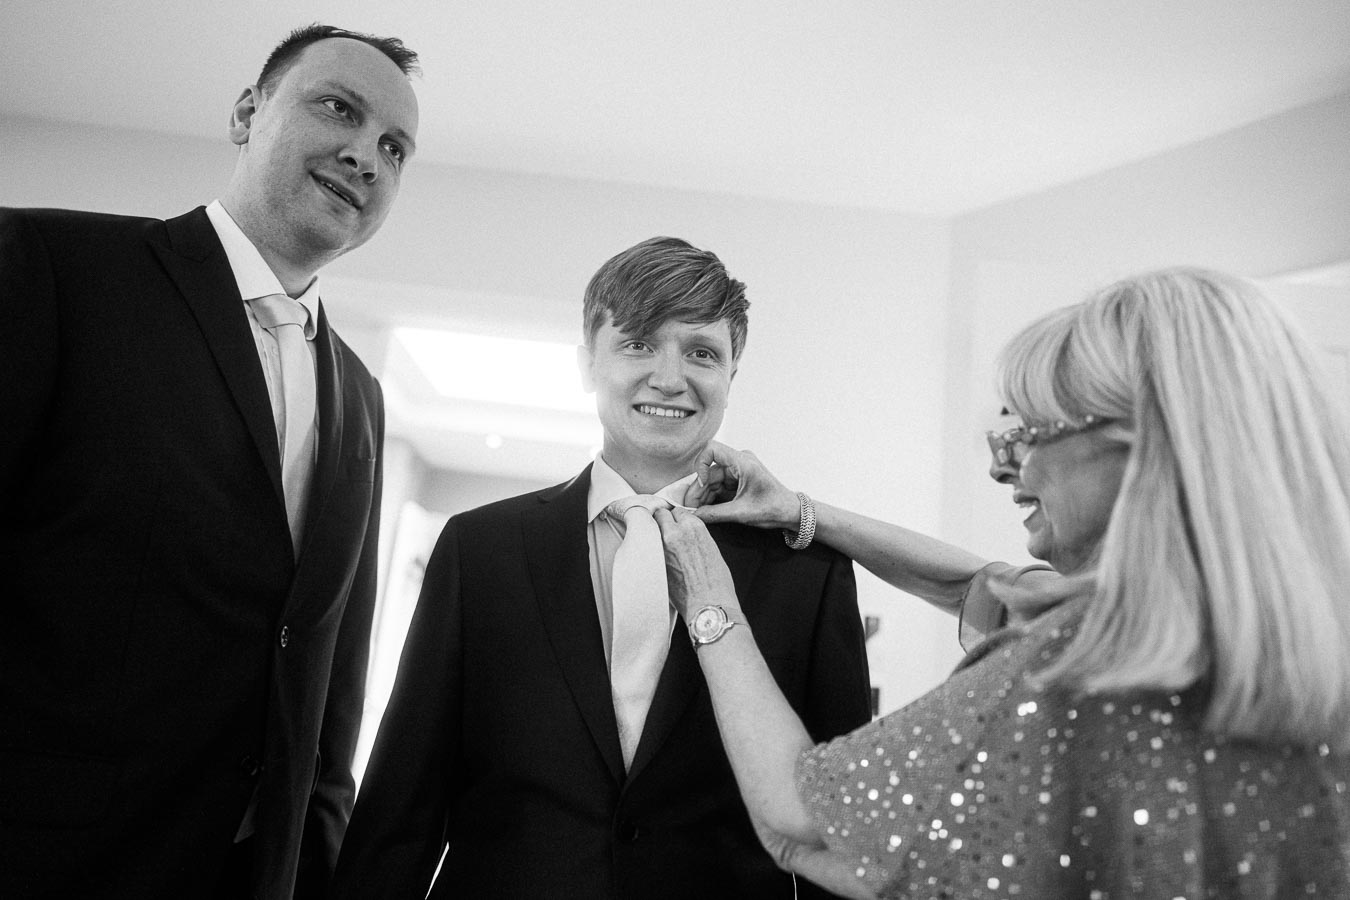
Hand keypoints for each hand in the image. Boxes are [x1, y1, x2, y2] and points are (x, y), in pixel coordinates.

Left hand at [652, 506, 741, 621]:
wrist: (708, 604)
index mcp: (694, 527)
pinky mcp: (652, 562)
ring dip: (654, 534)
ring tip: (659, 545)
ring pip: (650, 529)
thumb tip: (684, 535)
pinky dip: (649, 550)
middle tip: (664, 532)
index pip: (677, 511)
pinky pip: (646, 548)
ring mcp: (661, 547)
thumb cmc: (716, 582)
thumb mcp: (711, 549)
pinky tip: (656, 559)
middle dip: (662, 521)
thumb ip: (695, 536)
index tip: (675, 525)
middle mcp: (675, 532)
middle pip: (660, 515)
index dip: (676, 519)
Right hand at [685, 441, 801, 530]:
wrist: (790, 512)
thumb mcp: (742, 513)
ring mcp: (739, 471)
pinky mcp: (738, 481)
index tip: (700, 484)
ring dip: (704, 495)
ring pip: (713, 479)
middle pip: (710, 470)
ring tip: (695, 511)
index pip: (712, 450)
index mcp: (743, 462)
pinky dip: (712, 497)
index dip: (700, 465)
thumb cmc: (774, 507)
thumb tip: (694, 516)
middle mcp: (739, 463)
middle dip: (698, 489)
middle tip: (688, 507)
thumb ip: (715, 514)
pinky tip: (705, 509)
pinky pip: (720, 486)